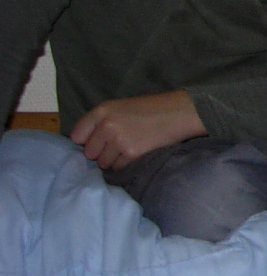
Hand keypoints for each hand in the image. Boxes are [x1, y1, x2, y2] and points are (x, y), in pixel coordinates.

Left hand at [70, 90, 205, 169]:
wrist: (181, 112)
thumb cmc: (152, 109)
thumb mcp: (122, 107)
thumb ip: (101, 122)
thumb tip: (85, 145)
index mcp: (102, 110)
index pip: (77, 136)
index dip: (87, 141)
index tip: (98, 142)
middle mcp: (107, 125)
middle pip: (89, 152)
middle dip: (101, 152)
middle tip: (119, 144)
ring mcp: (119, 140)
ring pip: (103, 163)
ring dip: (114, 160)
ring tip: (131, 147)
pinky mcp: (131, 153)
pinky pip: (118, 168)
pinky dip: (126, 164)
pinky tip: (138, 152)